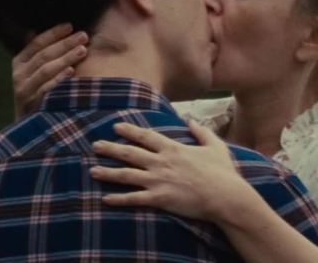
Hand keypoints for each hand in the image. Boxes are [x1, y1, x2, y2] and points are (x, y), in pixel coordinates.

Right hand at [11, 23, 87, 119]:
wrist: (26, 130)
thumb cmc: (34, 95)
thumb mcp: (30, 74)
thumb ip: (34, 55)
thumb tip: (32, 30)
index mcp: (18, 63)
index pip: (36, 43)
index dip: (53, 33)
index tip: (70, 26)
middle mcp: (18, 75)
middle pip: (43, 55)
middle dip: (64, 44)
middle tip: (83, 36)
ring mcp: (24, 91)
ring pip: (45, 70)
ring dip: (65, 58)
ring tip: (83, 49)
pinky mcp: (32, 105)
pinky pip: (46, 90)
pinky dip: (59, 80)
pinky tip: (72, 72)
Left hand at [89, 121, 250, 221]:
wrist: (227, 197)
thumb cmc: (223, 173)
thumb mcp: (215, 147)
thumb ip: (201, 132)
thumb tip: (190, 119)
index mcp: (172, 149)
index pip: (145, 136)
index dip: (129, 131)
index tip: (115, 127)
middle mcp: (161, 162)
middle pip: (129, 153)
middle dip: (110, 149)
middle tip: (94, 145)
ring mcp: (159, 180)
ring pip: (127, 175)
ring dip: (108, 173)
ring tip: (92, 171)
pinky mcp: (160, 198)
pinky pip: (135, 198)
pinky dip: (119, 199)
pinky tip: (105, 199)